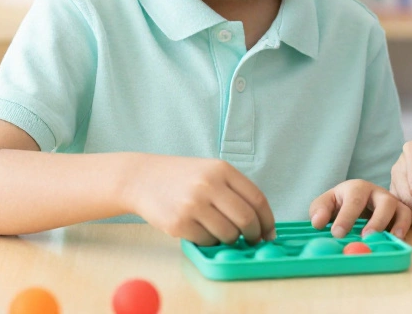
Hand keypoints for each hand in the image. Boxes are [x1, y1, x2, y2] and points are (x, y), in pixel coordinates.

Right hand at [123, 155, 275, 245]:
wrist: (142, 178)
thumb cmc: (182, 178)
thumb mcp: (211, 172)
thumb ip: (235, 191)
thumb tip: (260, 222)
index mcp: (222, 170)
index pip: (257, 199)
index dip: (267, 221)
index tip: (269, 233)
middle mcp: (209, 185)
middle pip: (246, 219)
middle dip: (253, 234)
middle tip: (252, 240)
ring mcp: (193, 205)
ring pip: (228, 234)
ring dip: (230, 239)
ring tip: (221, 232)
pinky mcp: (178, 223)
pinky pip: (207, 241)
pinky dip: (209, 241)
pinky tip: (202, 231)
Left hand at [309, 180, 411, 238]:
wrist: (356, 201)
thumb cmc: (340, 203)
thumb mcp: (326, 203)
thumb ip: (319, 210)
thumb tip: (318, 223)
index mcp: (357, 188)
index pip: (354, 199)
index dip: (346, 217)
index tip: (337, 233)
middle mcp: (377, 192)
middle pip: (384, 201)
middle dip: (376, 220)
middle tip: (365, 237)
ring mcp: (391, 202)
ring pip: (401, 209)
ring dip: (394, 225)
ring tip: (384, 240)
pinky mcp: (401, 212)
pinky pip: (407, 218)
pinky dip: (404, 228)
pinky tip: (396, 240)